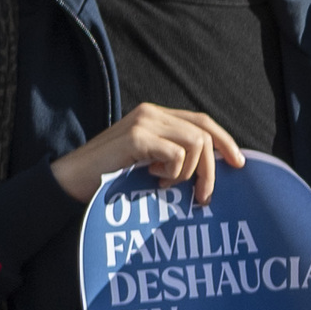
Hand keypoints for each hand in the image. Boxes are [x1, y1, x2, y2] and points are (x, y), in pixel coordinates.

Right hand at [50, 103, 243, 203]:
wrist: (71, 181)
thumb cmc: (112, 176)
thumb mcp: (149, 160)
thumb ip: (175, 154)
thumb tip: (214, 165)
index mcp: (156, 116)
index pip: (203, 121)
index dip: (225, 141)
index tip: (239, 163)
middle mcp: (152, 113)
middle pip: (204, 135)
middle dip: (211, 169)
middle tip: (203, 196)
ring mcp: (144, 122)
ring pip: (196, 144)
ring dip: (188, 173)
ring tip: (164, 183)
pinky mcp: (137, 137)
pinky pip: (178, 155)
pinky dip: (173, 173)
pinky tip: (152, 178)